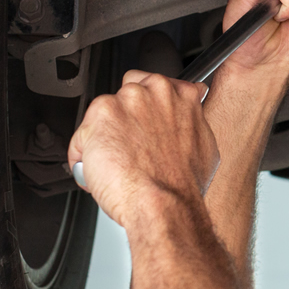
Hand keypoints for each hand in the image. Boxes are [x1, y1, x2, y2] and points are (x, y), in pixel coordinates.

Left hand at [68, 70, 219, 228]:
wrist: (164, 203)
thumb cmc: (184, 183)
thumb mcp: (205, 146)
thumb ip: (192, 123)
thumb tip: (188, 123)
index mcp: (181, 95)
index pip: (157, 86)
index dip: (149, 108)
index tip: (146, 122)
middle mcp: (154, 91)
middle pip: (128, 92)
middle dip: (126, 116)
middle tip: (130, 144)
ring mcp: (127, 101)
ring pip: (104, 113)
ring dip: (105, 135)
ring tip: (116, 162)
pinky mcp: (101, 116)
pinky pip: (83, 134)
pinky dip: (85, 154)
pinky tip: (101, 170)